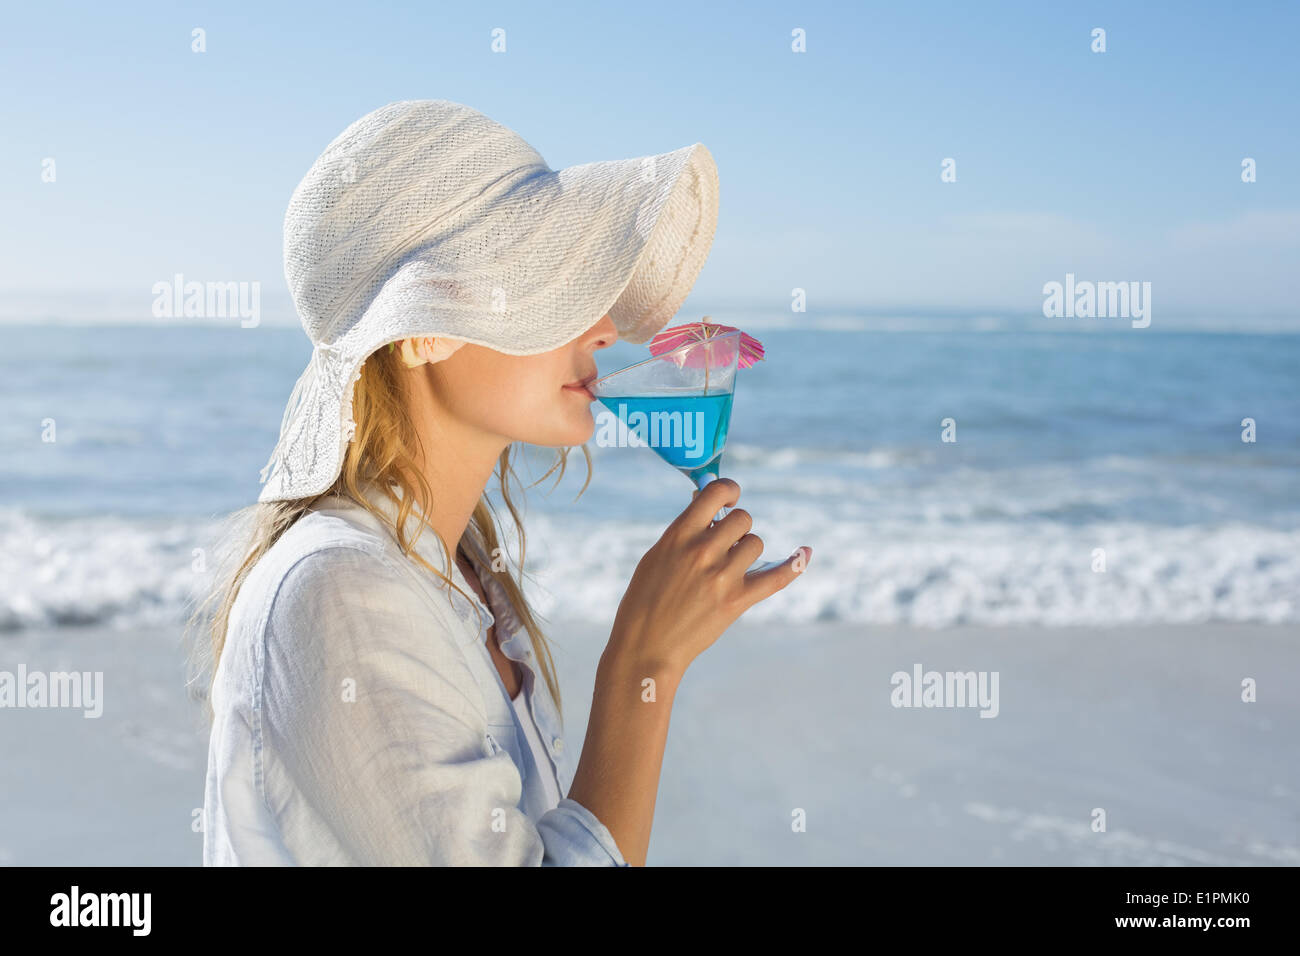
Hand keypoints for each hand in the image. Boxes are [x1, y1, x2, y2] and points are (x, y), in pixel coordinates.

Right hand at [606, 478, 810, 674]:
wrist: (647, 645)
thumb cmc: (646, 597)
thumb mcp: (657, 554)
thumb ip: (683, 529)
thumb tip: (703, 497)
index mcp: (679, 534)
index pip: (716, 492)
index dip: (728, 490)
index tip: (728, 498)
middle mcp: (703, 551)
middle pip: (743, 518)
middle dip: (736, 527)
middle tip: (724, 543)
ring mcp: (722, 576)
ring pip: (756, 543)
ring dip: (746, 550)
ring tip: (728, 566)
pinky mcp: (737, 601)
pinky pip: (777, 577)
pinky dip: (794, 564)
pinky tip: (805, 552)